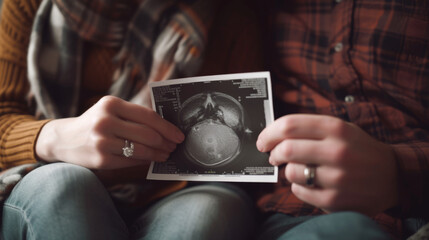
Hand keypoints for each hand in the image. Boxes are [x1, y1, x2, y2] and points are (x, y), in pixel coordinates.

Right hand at [36, 96, 183, 169]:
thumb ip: (135, 115)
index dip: (168, 127)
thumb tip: (167, 127)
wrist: (64, 139)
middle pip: (148, 134)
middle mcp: (105, 121)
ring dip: (159, 154)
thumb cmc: (95, 122)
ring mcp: (102, 141)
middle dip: (166, 142)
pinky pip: (131, 160)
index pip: (148, 116)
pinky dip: (145, 161)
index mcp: (111, 103)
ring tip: (166, 154)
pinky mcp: (101, 159)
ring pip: (142, 149)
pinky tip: (151, 160)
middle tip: (174, 146)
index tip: (179, 134)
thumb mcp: (110, 110)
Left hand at [257, 114, 398, 215]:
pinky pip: (298, 191)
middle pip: (286, 149)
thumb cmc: (358, 149)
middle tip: (274, 156)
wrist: (392, 176)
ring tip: (300, 170)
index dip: (269, 133)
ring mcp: (337, 178)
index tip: (263, 141)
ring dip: (288, 171)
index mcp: (336, 128)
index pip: (289, 125)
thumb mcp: (341, 129)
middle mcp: (337, 151)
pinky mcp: (334, 200)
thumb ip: (309, 128)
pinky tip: (311, 183)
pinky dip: (298, 187)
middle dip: (273, 153)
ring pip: (291, 173)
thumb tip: (273, 134)